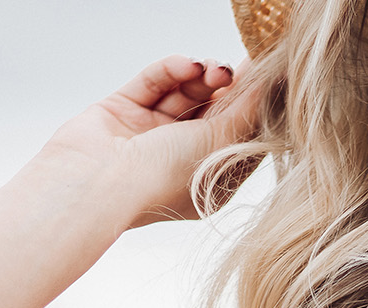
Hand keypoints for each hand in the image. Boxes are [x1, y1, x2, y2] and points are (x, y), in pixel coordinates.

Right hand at [36, 55, 262, 227]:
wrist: (96, 183)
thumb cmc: (161, 179)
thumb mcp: (220, 145)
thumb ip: (249, 112)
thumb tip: (271, 84)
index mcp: (205, 180)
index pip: (237, 137)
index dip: (253, 108)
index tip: (269, 78)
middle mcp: (178, 158)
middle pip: (213, 111)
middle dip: (228, 87)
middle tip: (243, 64)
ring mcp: (149, 135)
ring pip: (184, 93)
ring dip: (201, 76)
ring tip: (211, 68)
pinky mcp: (122, 110)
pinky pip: (153, 82)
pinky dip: (170, 70)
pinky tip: (186, 65)